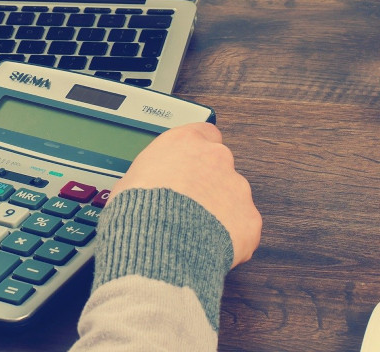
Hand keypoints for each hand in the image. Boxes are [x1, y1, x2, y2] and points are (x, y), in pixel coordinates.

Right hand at [110, 122, 261, 267]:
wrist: (158, 244)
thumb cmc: (139, 211)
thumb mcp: (130, 181)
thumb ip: (152, 176)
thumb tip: (147, 187)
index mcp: (185, 143)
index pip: (204, 133)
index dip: (198, 152)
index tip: (191, 164)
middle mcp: (216, 158)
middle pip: (220, 166)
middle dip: (208, 184)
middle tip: (189, 206)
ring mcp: (237, 188)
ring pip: (233, 197)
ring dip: (220, 211)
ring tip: (195, 232)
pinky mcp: (249, 219)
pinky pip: (243, 227)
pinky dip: (231, 237)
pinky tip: (209, 247)